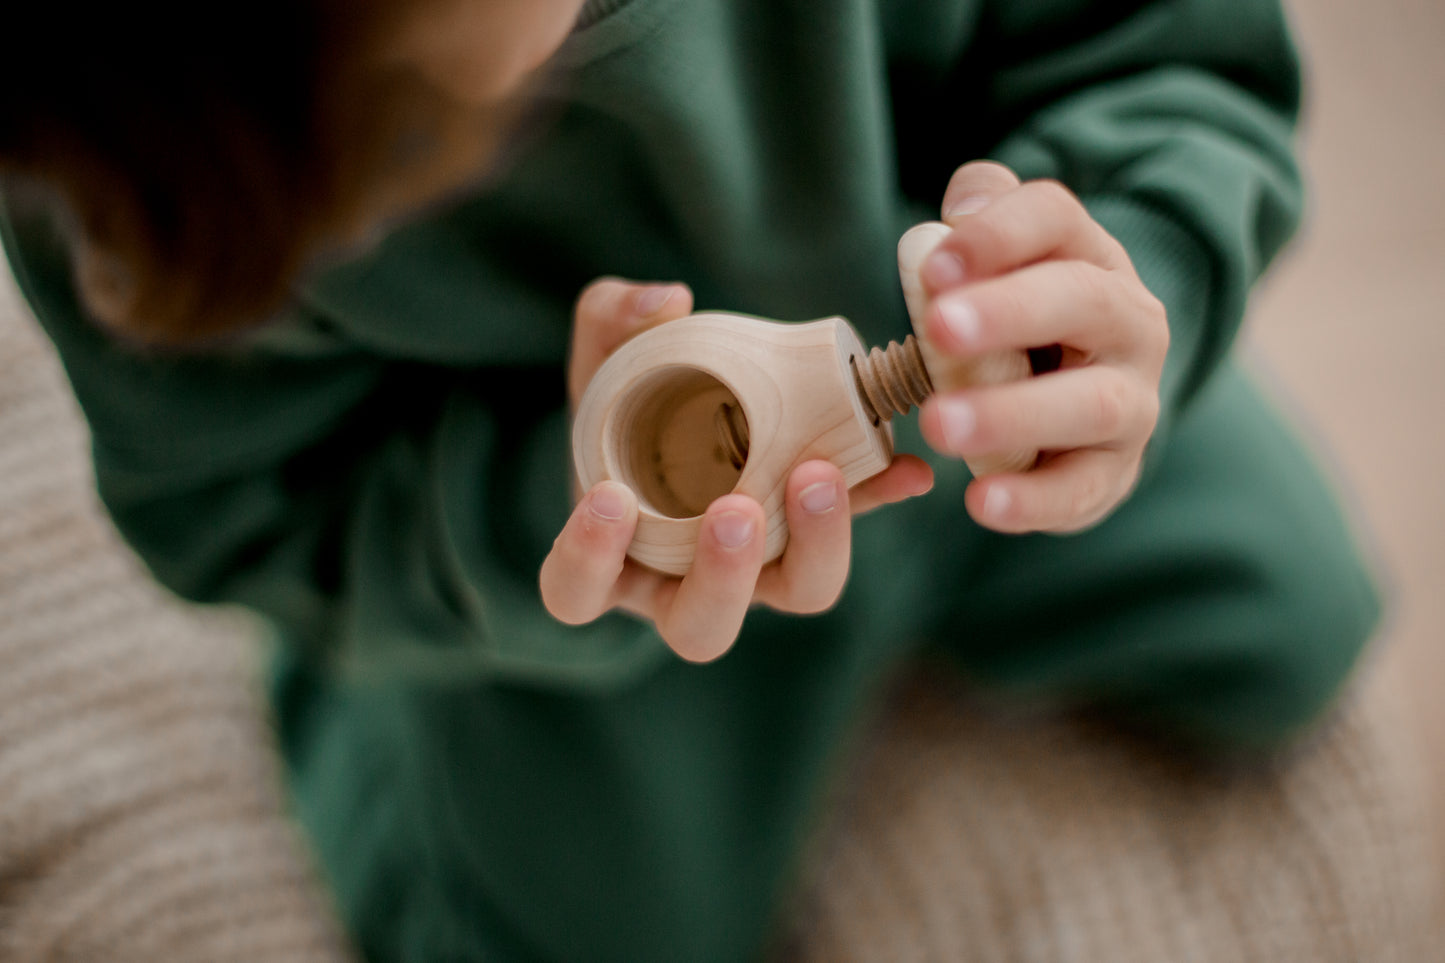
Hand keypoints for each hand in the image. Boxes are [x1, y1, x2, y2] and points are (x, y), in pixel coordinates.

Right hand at [541, 278, 933, 661]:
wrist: (680, 413)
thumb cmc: (623, 406)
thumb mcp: (601, 359)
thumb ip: (612, 320)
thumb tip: (665, 299)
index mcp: (608, 559)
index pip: (577, 591)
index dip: (588, 560)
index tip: (610, 497)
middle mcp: (680, 585)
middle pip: (700, 627)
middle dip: (722, 576)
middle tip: (737, 509)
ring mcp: (755, 573)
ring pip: (788, 595)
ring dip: (813, 546)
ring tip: (818, 474)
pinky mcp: (811, 537)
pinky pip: (846, 532)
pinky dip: (875, 500)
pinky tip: (905, 468)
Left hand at [915, 161, 1168, 532]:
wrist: (1095, 402)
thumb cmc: (1026, 322)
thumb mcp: (1010, 261)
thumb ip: (985, 217)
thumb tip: (962, 205)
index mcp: (1091, 257)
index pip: (1056, 219)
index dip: (998, 235)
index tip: (933, 263)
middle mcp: (1129, 322)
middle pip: (1082, 302)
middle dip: (1010, 312)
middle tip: (939, 327)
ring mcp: (1133, 402)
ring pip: (1089, 404)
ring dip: (1012, 413)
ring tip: (940, 424)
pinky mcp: (1113, 473)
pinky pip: (1080, 489)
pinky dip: (1032, 501)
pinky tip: (981, 504)